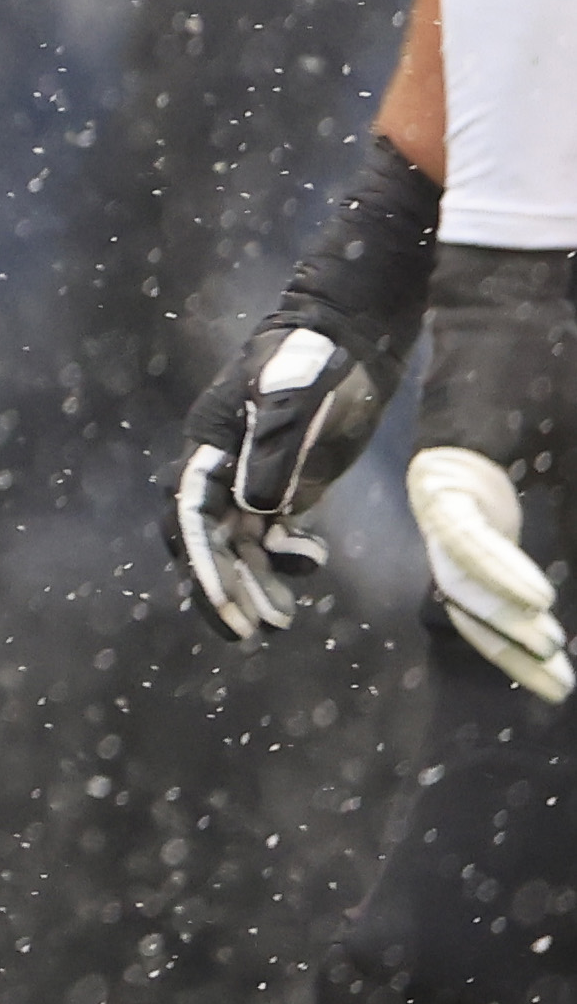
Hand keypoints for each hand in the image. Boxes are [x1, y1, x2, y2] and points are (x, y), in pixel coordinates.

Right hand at [173, 326, 375, 639]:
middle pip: (207, 543)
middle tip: (248, 632)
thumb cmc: (314, 359)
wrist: (350, 331)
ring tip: (280, 620)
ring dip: (254, 582)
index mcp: (206, 450)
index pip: (192, 520)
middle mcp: (220, 471)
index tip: (224, 604)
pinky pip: (270, 533)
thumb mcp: (291, 400)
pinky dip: (284, 557)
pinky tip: (309, 563)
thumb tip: (255, 511)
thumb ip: (271, 454)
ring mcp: (252, 479)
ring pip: (239, 545)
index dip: (204, 566)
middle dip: (223, 588)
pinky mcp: (284, 483)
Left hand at [411, 249, 576, 702]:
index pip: (492, 600)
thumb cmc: (552, 383)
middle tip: (555, 688)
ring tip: (551, 652)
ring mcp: (440, 494)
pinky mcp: (439, 468)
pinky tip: (537, 601)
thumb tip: (570, 594)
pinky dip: (501, 569)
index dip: (522, 646)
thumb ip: (575, 521)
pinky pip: (467, 534)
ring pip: (464, 576)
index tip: (559, 683)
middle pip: (470, 603)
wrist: (512, 315)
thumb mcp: (574, 467)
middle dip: (514, 651)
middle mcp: (450, 516)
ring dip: (509, 619)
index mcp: (480, 518)